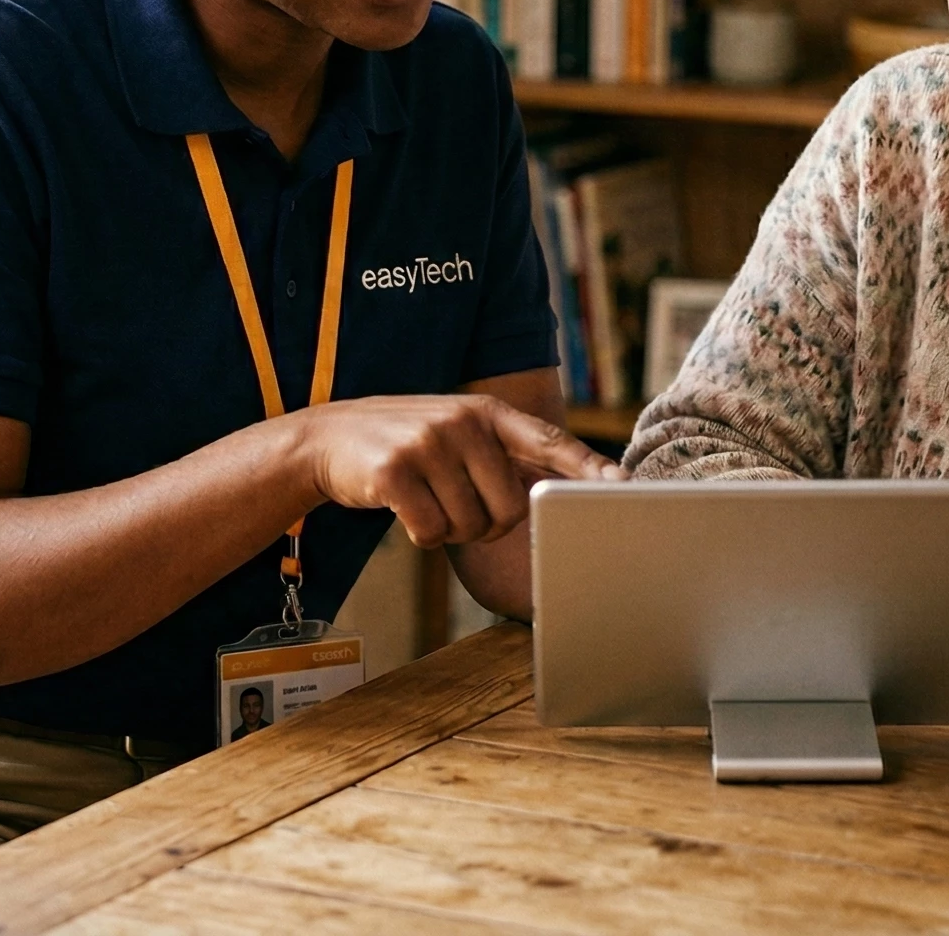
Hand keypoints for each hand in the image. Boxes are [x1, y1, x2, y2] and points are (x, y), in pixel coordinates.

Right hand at [288, 394, 622, 548]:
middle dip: (490, 524)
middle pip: (512, 506)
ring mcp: (427, 444)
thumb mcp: (456, 432)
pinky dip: (423, 536)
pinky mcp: (395, 472)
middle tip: (459, 508)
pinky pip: (432, 532)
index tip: (621, 485)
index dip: (586, 466)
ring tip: (429, 501)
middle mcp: (462, 422)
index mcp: (486, 412)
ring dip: (452, 531)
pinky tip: (405, 511)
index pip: (548, 440)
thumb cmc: (406, 445)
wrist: (327, 440)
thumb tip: (556, 491)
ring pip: (471, 525)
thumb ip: (501, 453)